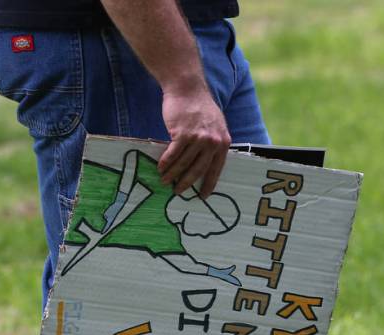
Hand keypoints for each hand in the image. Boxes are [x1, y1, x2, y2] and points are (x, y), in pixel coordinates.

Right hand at [158, 82, 230, 197]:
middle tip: (178, 192)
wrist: (188, 88)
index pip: (216, 169)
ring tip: (164, 181)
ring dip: (172, 174)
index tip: (202, 196)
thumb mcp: (215, 125)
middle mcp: (213, 142)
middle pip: (198, 170)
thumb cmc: (199, 106)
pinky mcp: (183, 134)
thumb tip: (205, 161)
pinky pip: (173, 154)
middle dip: (187, 183)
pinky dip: (165, 163)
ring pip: (183, 163)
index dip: (208, 184)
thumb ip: (213, 142)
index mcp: (223, 142)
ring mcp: (198, 138)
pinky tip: (160, 168)